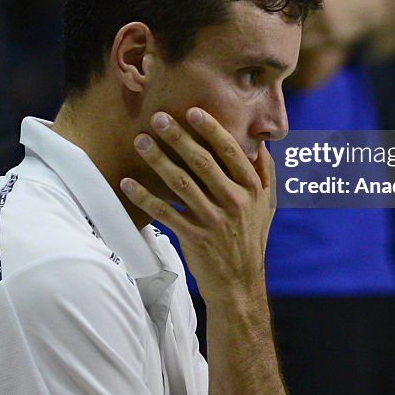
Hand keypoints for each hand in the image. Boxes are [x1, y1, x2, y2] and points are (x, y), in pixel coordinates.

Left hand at [121, 108, 274, 304]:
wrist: (239, 283)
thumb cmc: (251, 238)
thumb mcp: (266, 205)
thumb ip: (264, 172)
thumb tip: (258, 142)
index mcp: (252, 189)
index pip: (231, 152)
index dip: (212, 130)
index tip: (193, 111)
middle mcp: (234, 201)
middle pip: (202, 162)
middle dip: (179, 137)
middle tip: (159, 118)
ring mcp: (213, 220)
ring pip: (181, 184)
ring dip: (158, 160)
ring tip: (141, 142)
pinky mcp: (193, 237)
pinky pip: (164, 213)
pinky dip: (145, 197)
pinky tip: (128, 183)